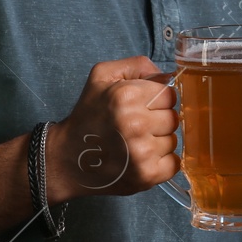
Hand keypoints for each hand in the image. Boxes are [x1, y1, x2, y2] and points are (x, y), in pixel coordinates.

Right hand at [44, 56, 177, 202]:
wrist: (68, 158)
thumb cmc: (88, 114)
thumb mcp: (103, 76)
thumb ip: (138, 65)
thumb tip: (169, 76)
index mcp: (127, 96)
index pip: (170, 95)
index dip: (157, 100)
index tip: (142, 107)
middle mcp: (136, 124)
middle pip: (173, 118)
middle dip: (158, 121)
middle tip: (136, 127)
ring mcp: (142, 153)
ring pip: (173, 141)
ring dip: (158, 142)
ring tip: (135, 143)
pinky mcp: (147, 176)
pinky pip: (173, 164)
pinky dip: (162, 162)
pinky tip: (141, 159)